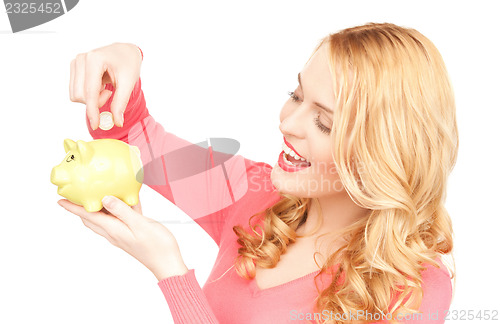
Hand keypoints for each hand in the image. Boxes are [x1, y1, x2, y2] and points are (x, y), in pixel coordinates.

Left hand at [58, 196, 188, 280]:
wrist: (167, 262)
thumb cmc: (157, 246)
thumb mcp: (140, 225)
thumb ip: (122, 211)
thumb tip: (105, 199)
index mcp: (114, 230)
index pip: (88, 216)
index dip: (73, 208)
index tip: (61, 200)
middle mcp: (115, 232)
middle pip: (92, 218)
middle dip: (82, 208)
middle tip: (76, 195)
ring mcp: (123, 233)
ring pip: (105, 218)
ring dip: (100, 207)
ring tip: (99, 194)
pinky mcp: (132, 233)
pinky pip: (120, 218)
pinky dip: (119, 208)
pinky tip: (127, 200)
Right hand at [69, 42, 141, 129]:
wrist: (124, 52)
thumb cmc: (128, 64)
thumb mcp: (129, 83)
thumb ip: (121, 103)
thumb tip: (117, 122)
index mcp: (94, 59)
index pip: (90, 91)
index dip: (92, 110)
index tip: (96, 125)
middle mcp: (81, 59)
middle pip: (80, 95)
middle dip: (96, 102)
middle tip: (109, 94)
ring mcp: (75, 62)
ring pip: (76, 95)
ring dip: (92, 99)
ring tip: (105, 88)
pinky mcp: (74, 68)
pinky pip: (76, 91)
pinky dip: (89, 95)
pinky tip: (99, 86)